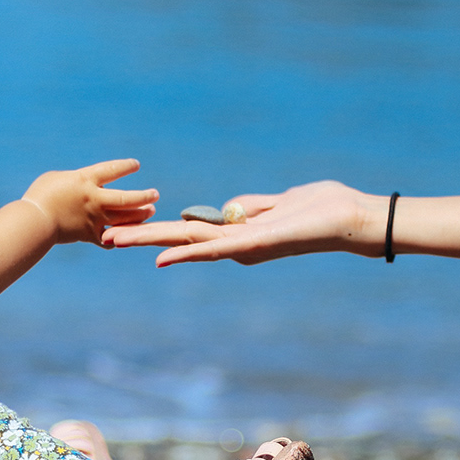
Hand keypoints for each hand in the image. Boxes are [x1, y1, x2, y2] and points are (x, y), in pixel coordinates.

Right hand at [22, 159, 158, 244]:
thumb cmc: (41, 195)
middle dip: (144, 197)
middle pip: (128, 199)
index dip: (125, 167)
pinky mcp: (89, 235)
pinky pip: (109, 238)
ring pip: (125, 219)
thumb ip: (77, 180)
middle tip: (155, 195)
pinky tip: (123, 236)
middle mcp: (95, 199)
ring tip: (149, 212)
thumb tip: (84, 184)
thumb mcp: (58, 178)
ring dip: (139, 216)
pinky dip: (117, 238)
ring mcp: (94, 219)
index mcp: (85, 180)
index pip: (112, 170)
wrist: (34, 221)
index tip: (135, 165)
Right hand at [102, 179, 382, 265]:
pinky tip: (163, 258)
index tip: (129, 228)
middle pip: (181, 241)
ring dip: (152, 244)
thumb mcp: (282, 202)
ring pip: (190, 245)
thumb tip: (229, 208)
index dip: (160, 231)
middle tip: (104, 238)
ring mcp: (245, 247)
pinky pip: (217, 248)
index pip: (192, 232)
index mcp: (241, 233)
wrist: (354, 220)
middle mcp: (238, 245)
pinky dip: (188, 253)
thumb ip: (254, 206)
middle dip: (143, 239)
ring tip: (116, 240)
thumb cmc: (324, 210)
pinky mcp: (257, 245)